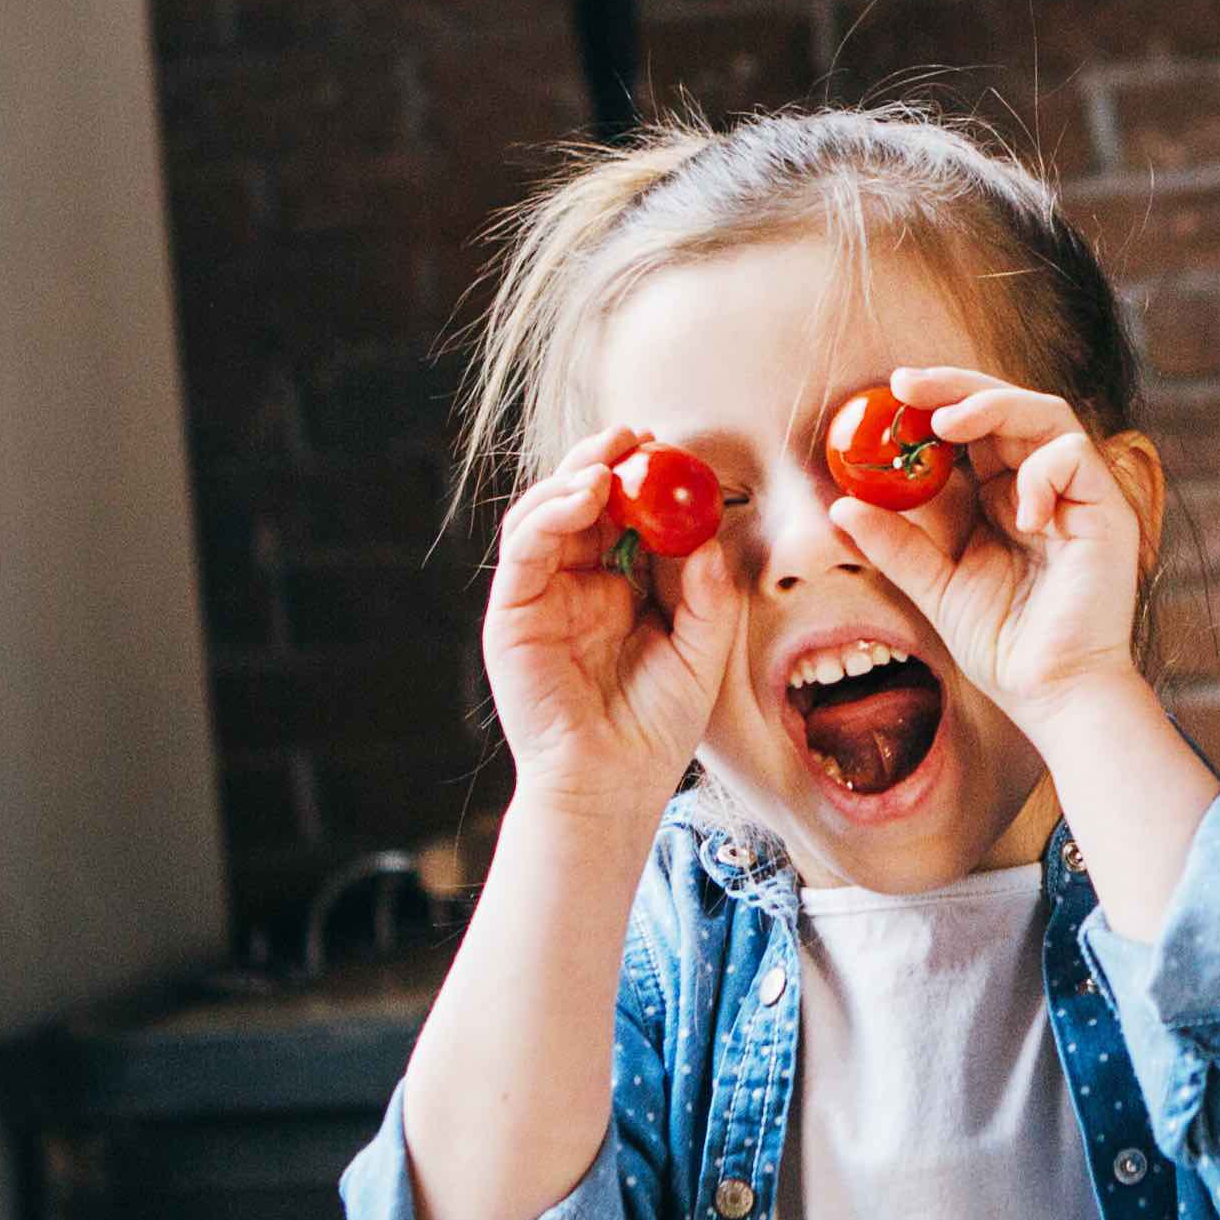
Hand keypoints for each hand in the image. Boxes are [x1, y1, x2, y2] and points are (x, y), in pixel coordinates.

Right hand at [482, 427, 744, 822]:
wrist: (613, 782)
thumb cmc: (657, 725)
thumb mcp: (702, 650)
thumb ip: (707, 594)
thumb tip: (707, 537)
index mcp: (620, 588)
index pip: (626, 517)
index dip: (645, 481)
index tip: (674, 451)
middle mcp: (576, 583)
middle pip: (581, 504)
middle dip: (606, 462)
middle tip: (638, 437)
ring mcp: (541, 595)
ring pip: (545, 514)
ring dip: (574, 478)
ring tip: (610, 460)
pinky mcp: (513, 612)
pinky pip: (524, 548)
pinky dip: (549, 514)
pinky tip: (582, 496)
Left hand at [830, 369, 1156, 728]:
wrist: (1051, 692)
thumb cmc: (1003, 644)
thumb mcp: (933, 585)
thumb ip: (895, 544)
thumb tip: (840, 507)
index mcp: (1002, 497)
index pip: (971, 430)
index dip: (933, 405)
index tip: (887, 396)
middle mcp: (1041, 487)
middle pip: (1008, 407)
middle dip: (956, 387)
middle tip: (905, 386)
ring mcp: (1076, 497)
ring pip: (1046, 415)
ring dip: (994, 406)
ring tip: (947, 424)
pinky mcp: (1107, 513)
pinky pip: (1076, 457)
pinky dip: (1042, 470)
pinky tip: (1018, 513)